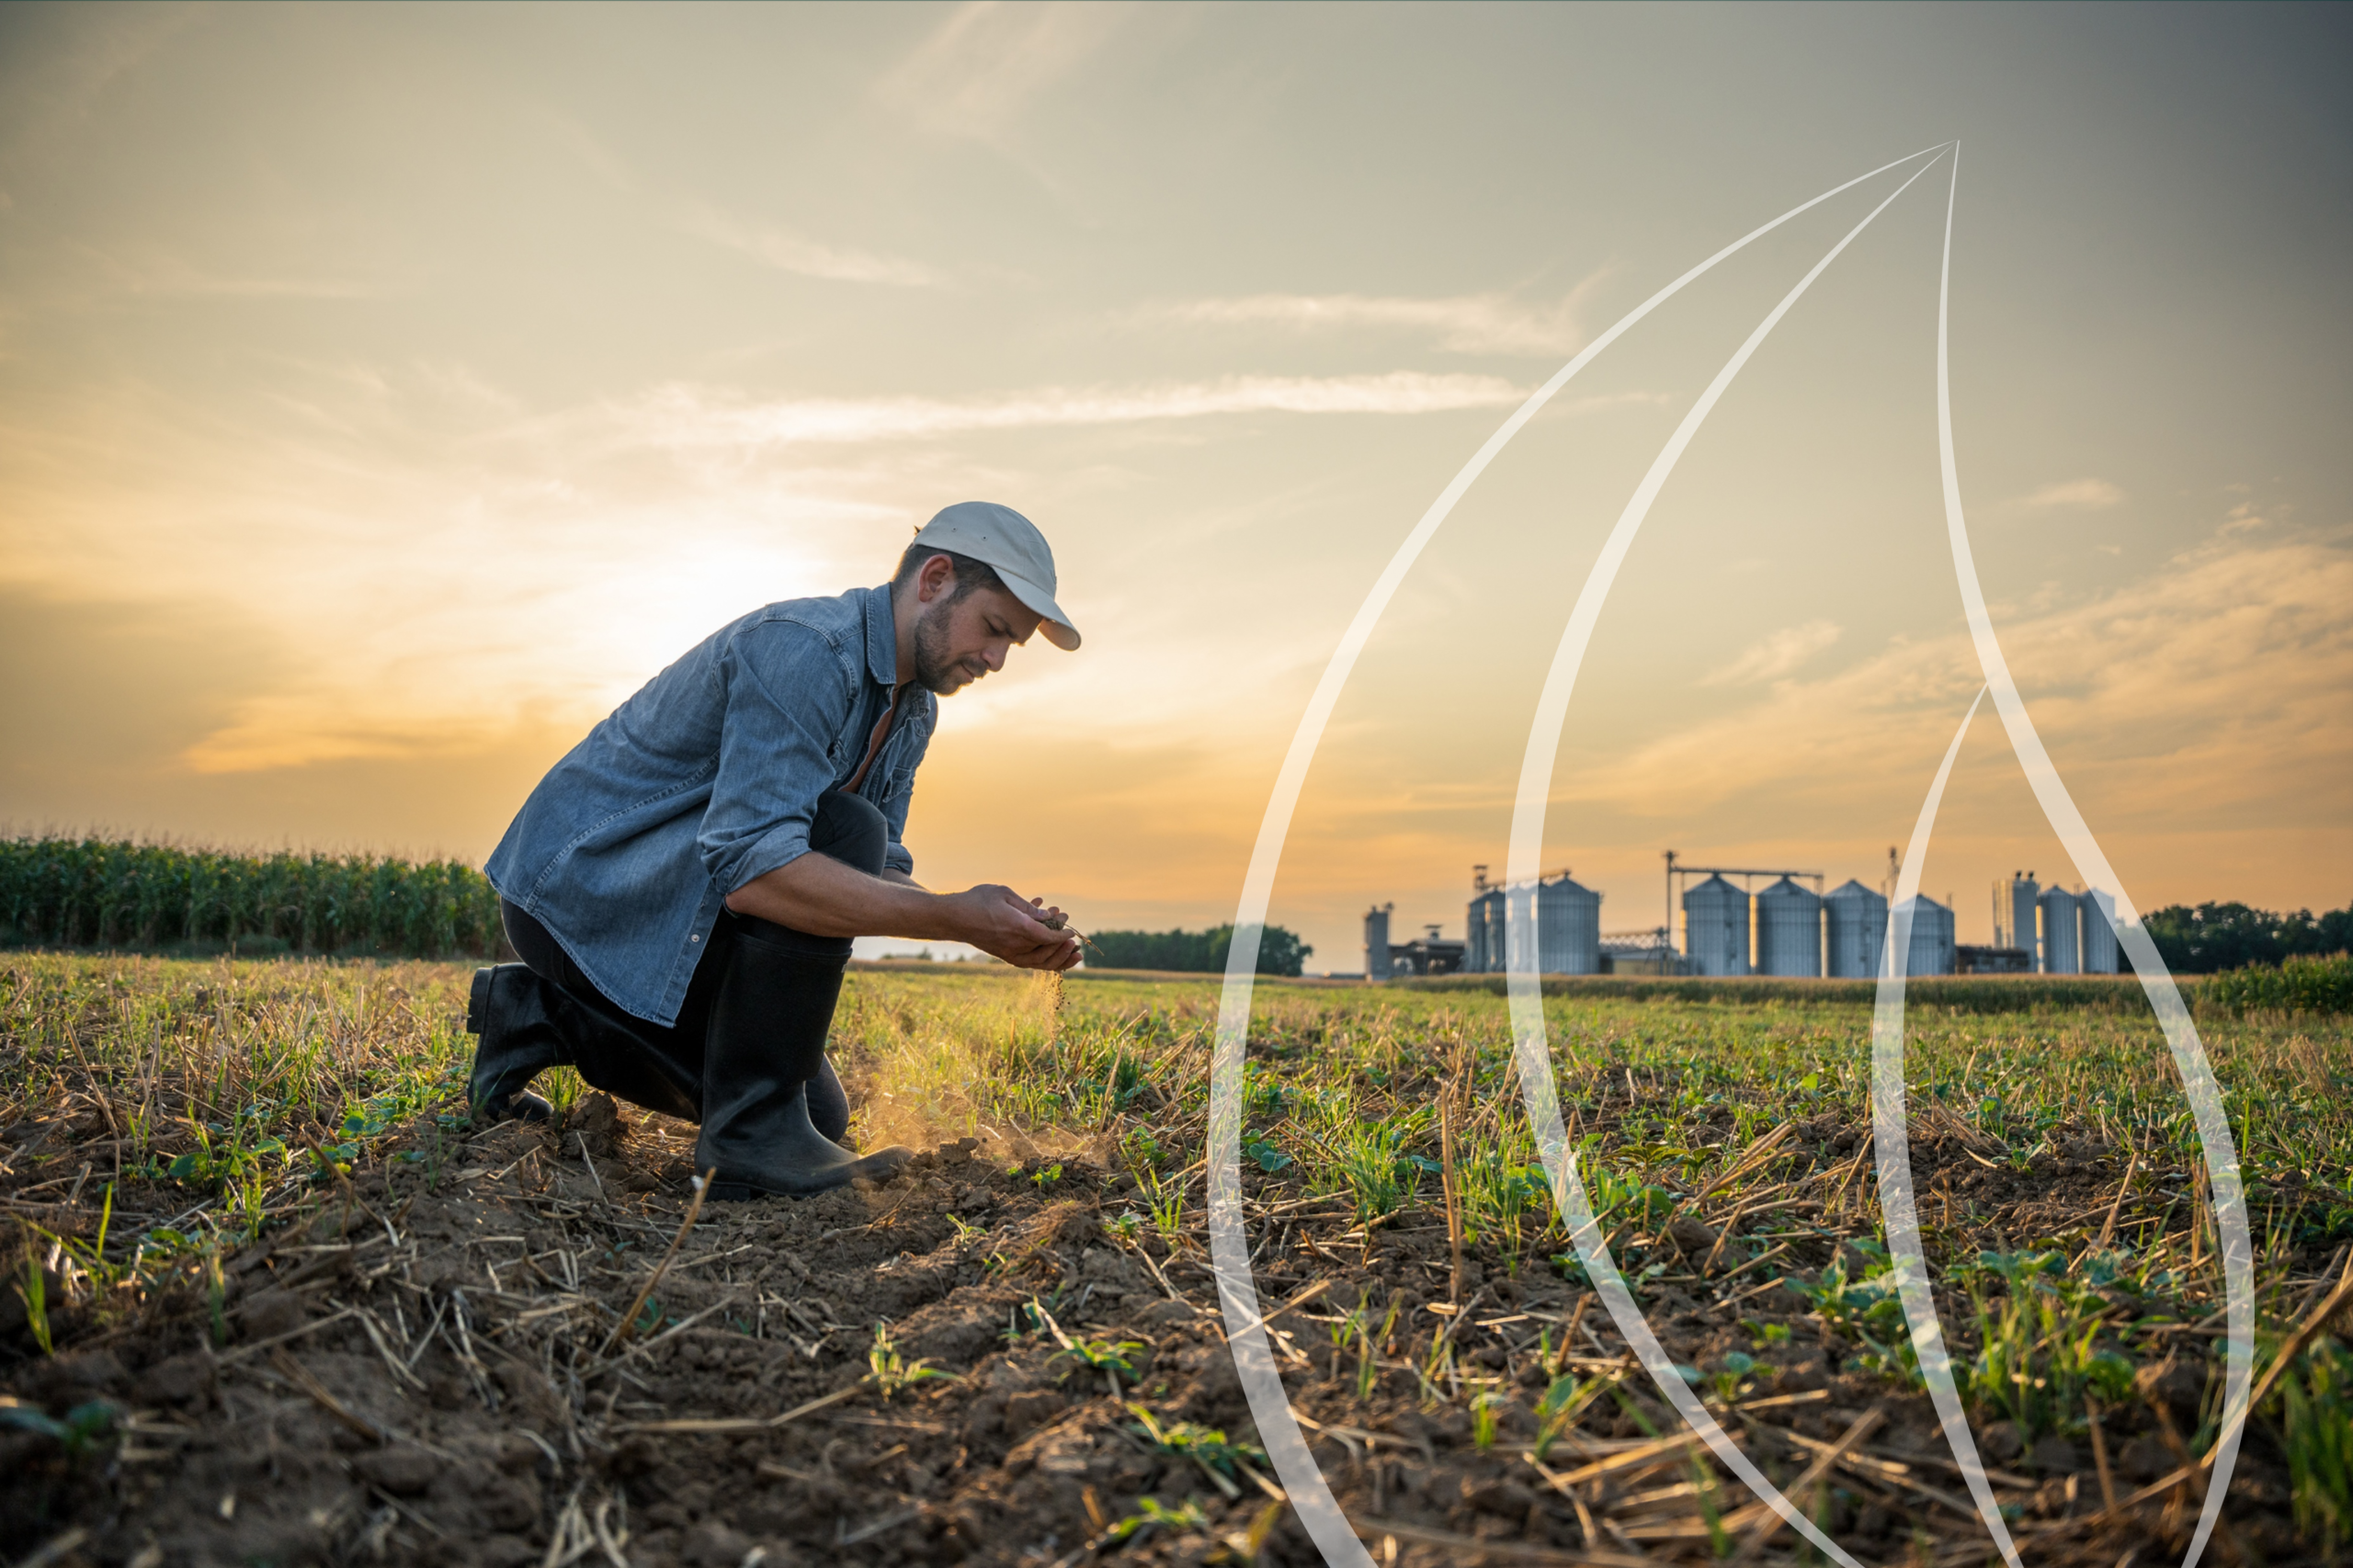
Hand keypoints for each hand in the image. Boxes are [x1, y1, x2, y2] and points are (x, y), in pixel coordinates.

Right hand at [948, 885, 1081, 970]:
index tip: (1072, 929)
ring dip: (1059, 957)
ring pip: (1040, 962)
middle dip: (1064, 944)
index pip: (1049, 937)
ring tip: (1073, 952)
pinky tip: (1054, 952)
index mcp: (1018, 928)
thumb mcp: (1006, 895)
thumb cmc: (978, 901)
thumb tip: (1048, 916)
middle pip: (1047, 952)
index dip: (1063, 934)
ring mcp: (1009, 954)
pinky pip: (1030, 962)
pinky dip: (1045, 959)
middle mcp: (1015, 945)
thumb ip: (1029, 908)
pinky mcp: (1004, 955)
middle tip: (1074, 935)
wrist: (953, 918)